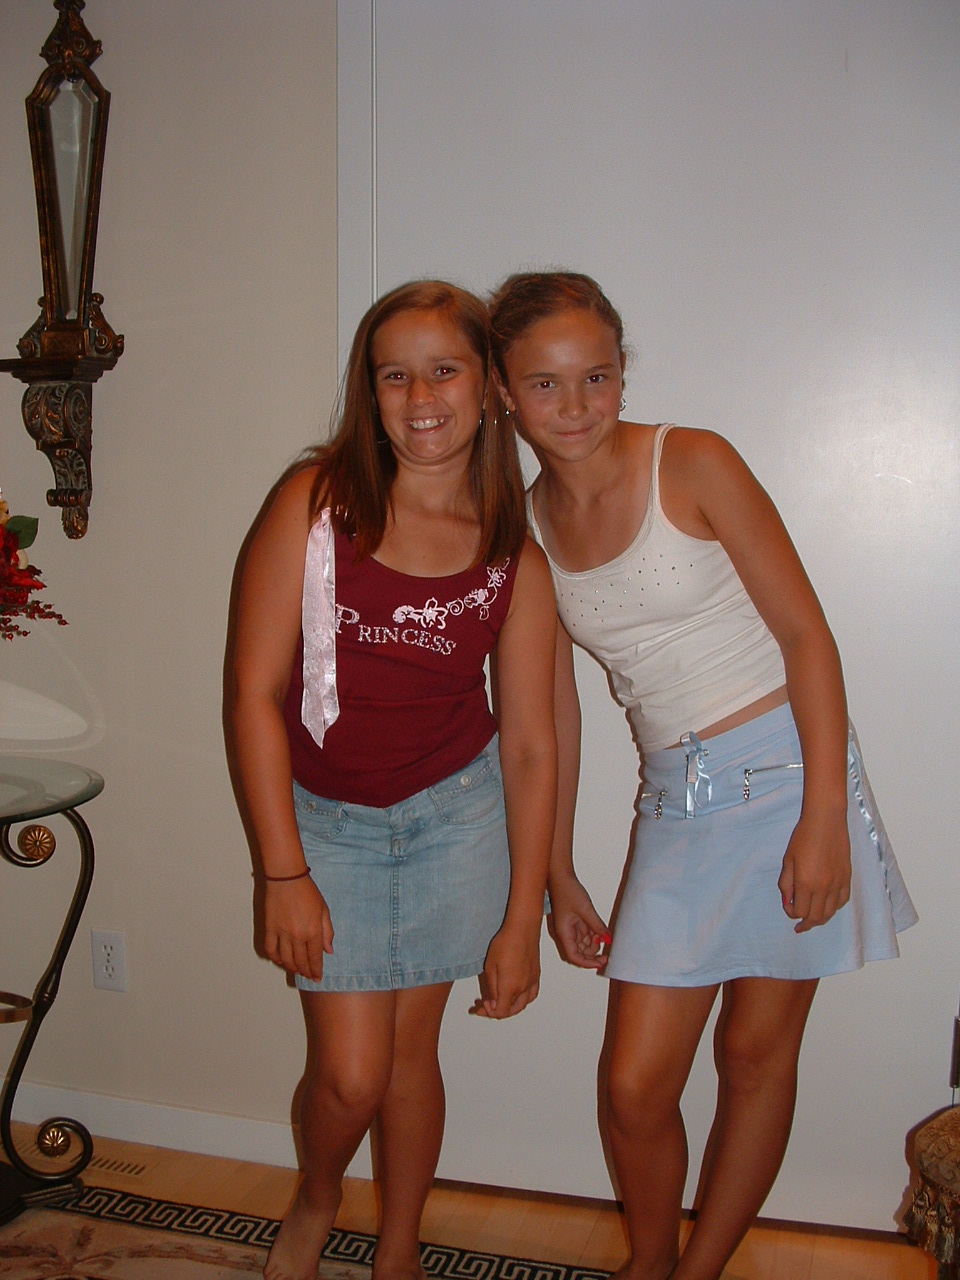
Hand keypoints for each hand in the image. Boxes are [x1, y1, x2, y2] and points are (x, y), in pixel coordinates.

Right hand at [263, 876, 334, 979]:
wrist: (287, 878)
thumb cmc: (308, 891)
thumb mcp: (324, 910)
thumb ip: (327, 932)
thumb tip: (329, 950)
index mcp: (313, 931)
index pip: (315, 958)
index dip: (316, 970)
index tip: (317, 977)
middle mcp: (297, 936)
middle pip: (301, 962)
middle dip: (305, 971)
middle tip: (308, 976)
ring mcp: (282, 934)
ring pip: (286, 959)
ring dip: (291, 967)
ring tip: (296, 970)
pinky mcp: (270, 929)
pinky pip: (271, 950)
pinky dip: (275, 958)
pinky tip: (280, 960)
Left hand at [472, 921, 540, 1018]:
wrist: (522, 928)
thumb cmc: (505, 943)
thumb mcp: (490, 967)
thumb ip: (492, 988)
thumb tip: (493, 1003)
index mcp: (510, 987)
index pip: (501, 1012)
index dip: (489, 1013)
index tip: (482, 1006)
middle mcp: (523, 988)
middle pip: (511, 1011)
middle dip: (498, 1012)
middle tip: (487, 1006)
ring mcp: (532, 982)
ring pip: (522, 1005)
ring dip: (511, 1007)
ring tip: (501, 1002)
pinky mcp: (536, 975)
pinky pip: (532, 996)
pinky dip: (523, 1001)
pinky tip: (517, 997)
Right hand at [547, 873, 609, 968]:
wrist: (561, 876)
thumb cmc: (567, 891)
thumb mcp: (586, 909)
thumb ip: (597, 926)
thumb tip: (608, 939)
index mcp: (564, 933)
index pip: (575, 957)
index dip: (588, 963)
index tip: (602, 961)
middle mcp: (565, 933)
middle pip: (579, 952)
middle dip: (593, 953)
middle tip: (606, 950)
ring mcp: (569, 928)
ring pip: (583, 943)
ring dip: (594, 942)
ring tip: (602, 933)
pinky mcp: (574, 922)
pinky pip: (584, 933)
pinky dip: (593, 934)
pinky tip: (600, 929)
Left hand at [778, 811, 850, 932]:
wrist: (826, 821)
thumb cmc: (803, 837)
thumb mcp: (788, 860)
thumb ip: (786, 884)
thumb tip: (788, 902)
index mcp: (805, 883)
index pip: (799, 911)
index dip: (791, 913)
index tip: (788, 907)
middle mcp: (823, 887)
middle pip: (815, 917)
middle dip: (806, 923)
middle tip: (800, 926)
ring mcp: (837, 884)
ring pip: (830, 912)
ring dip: (820, 919)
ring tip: (813, 920)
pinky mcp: (847, 878)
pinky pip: (842, 901)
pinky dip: (834, 908)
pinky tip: (828, 907)